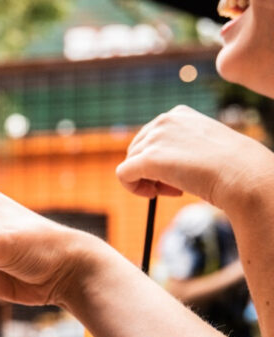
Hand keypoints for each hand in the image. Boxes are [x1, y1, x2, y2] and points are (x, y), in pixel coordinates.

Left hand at [116, 105, 273, 210]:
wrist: (242, 175)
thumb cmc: (231, 166)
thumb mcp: (203, 148)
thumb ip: (180, 149)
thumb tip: (159, 167)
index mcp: (178, 114)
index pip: (152, 138)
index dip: (159, 160)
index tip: (178, 174)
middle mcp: (164, 120)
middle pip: (137, 150)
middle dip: (151, 171)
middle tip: (173, 188)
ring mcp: (154, 138)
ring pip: (131, 164)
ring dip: (148, 181)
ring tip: (175, 190)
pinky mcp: (147, 158)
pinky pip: (123, 175)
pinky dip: (133, 188)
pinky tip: (153, 194)